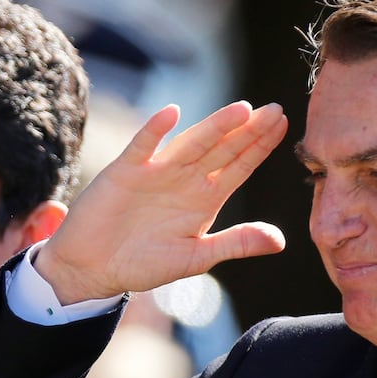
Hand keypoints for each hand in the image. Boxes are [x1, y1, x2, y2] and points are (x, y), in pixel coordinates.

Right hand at [36, 101, 287, 303]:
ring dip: (214, 127)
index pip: (239, 166)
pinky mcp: (125, 172)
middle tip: (274, 108)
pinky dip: (154, 131)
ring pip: (191, 143)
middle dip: (247, 130)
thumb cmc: (143, 264)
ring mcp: (156, 172)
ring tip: (242, 110)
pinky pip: (142, 147)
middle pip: (221, 149)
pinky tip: (171, 114)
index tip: (284, 124)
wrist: (93, 268)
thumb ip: (235, 244)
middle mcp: (184, 179)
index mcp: (204, 199)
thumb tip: (280, 240)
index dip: (260, 146)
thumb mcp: (196, 257)